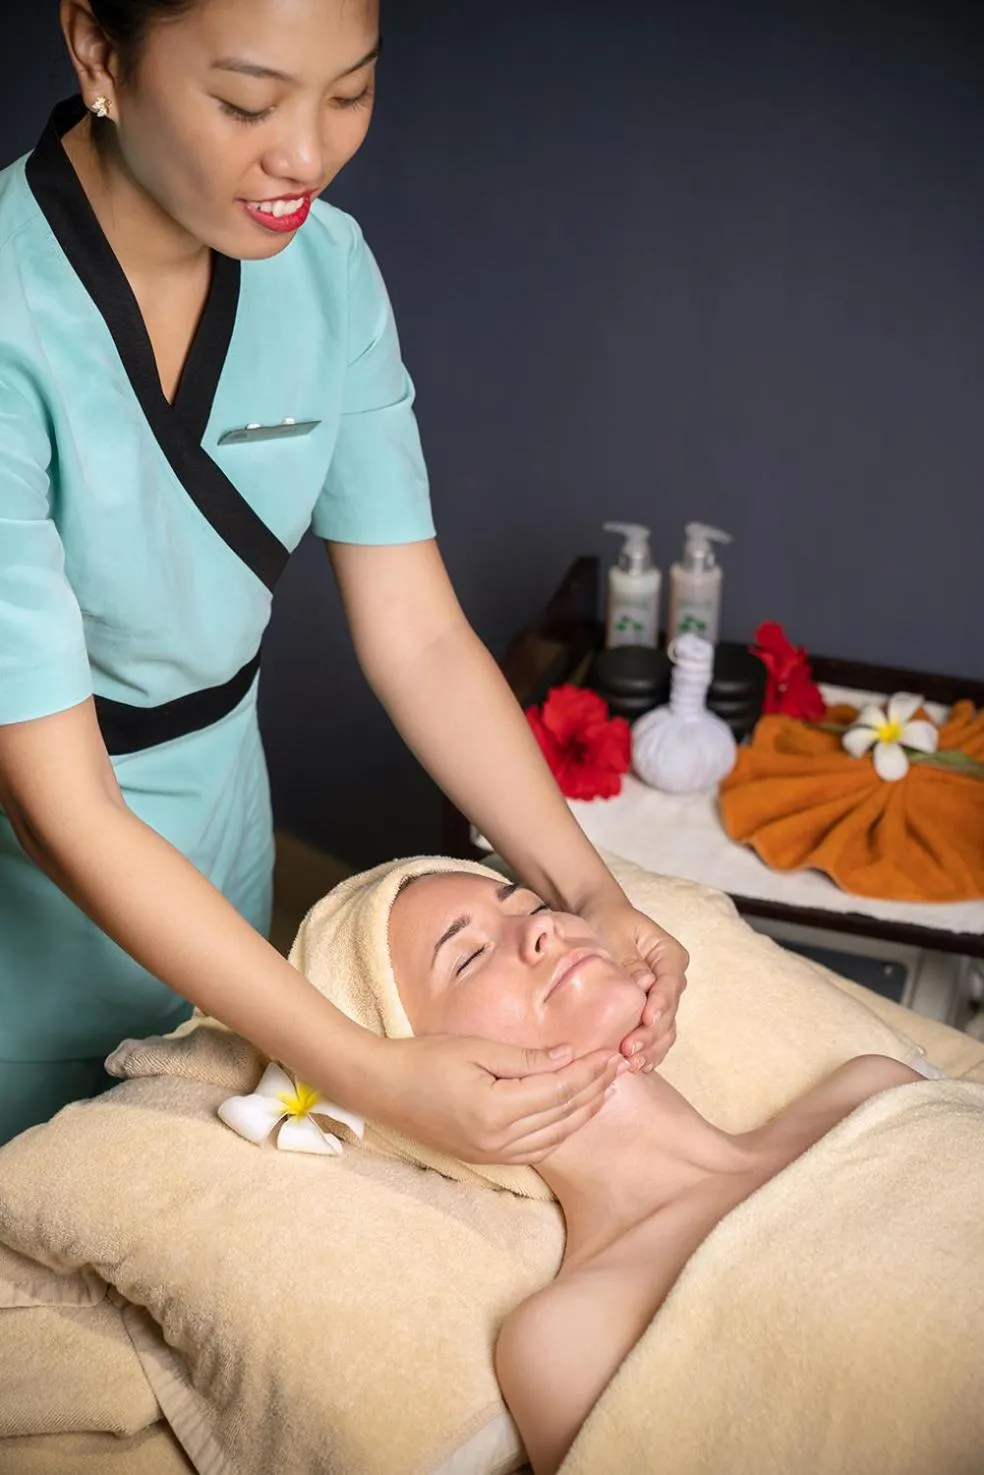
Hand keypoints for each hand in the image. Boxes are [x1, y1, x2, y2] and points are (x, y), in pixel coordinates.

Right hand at [373, 1035, 626, 1163]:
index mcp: (496, 1110)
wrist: (383, 1088)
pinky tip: (574, 1115)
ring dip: (583, 1113)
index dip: (589, 1072)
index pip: (559, 1091)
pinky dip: (561, 1131)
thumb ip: (525, 1058)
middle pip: (562, 1115)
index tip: (612, 1053)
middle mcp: (499, 1140)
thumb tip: (568, 1056)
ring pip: (555, 1137)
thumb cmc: (425, 1059)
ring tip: (607, 1090)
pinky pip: (536, 1149)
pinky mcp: (486, 1157)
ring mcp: (492, 1154)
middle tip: (621, 1068)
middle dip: (595, 1090)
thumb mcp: (475, 1049)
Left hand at [579, 896, 688, 1071]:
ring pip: (666, 1028)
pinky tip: (637, 1066)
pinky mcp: (651, 1009)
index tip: (647, 1019)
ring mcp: (664, 996)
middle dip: (652, 1034)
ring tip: (633, 1064)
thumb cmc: (607, 921)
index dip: (660, 1004)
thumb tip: (644, 985)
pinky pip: (656, 1033)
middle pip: (669, 1012)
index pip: (670, 984)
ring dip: (652, 1048)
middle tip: (631, 1050)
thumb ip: (630, 960)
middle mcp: (673, 978)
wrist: (600, 917)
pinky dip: (649, 1050)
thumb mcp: (615, 934)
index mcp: (670, 956)